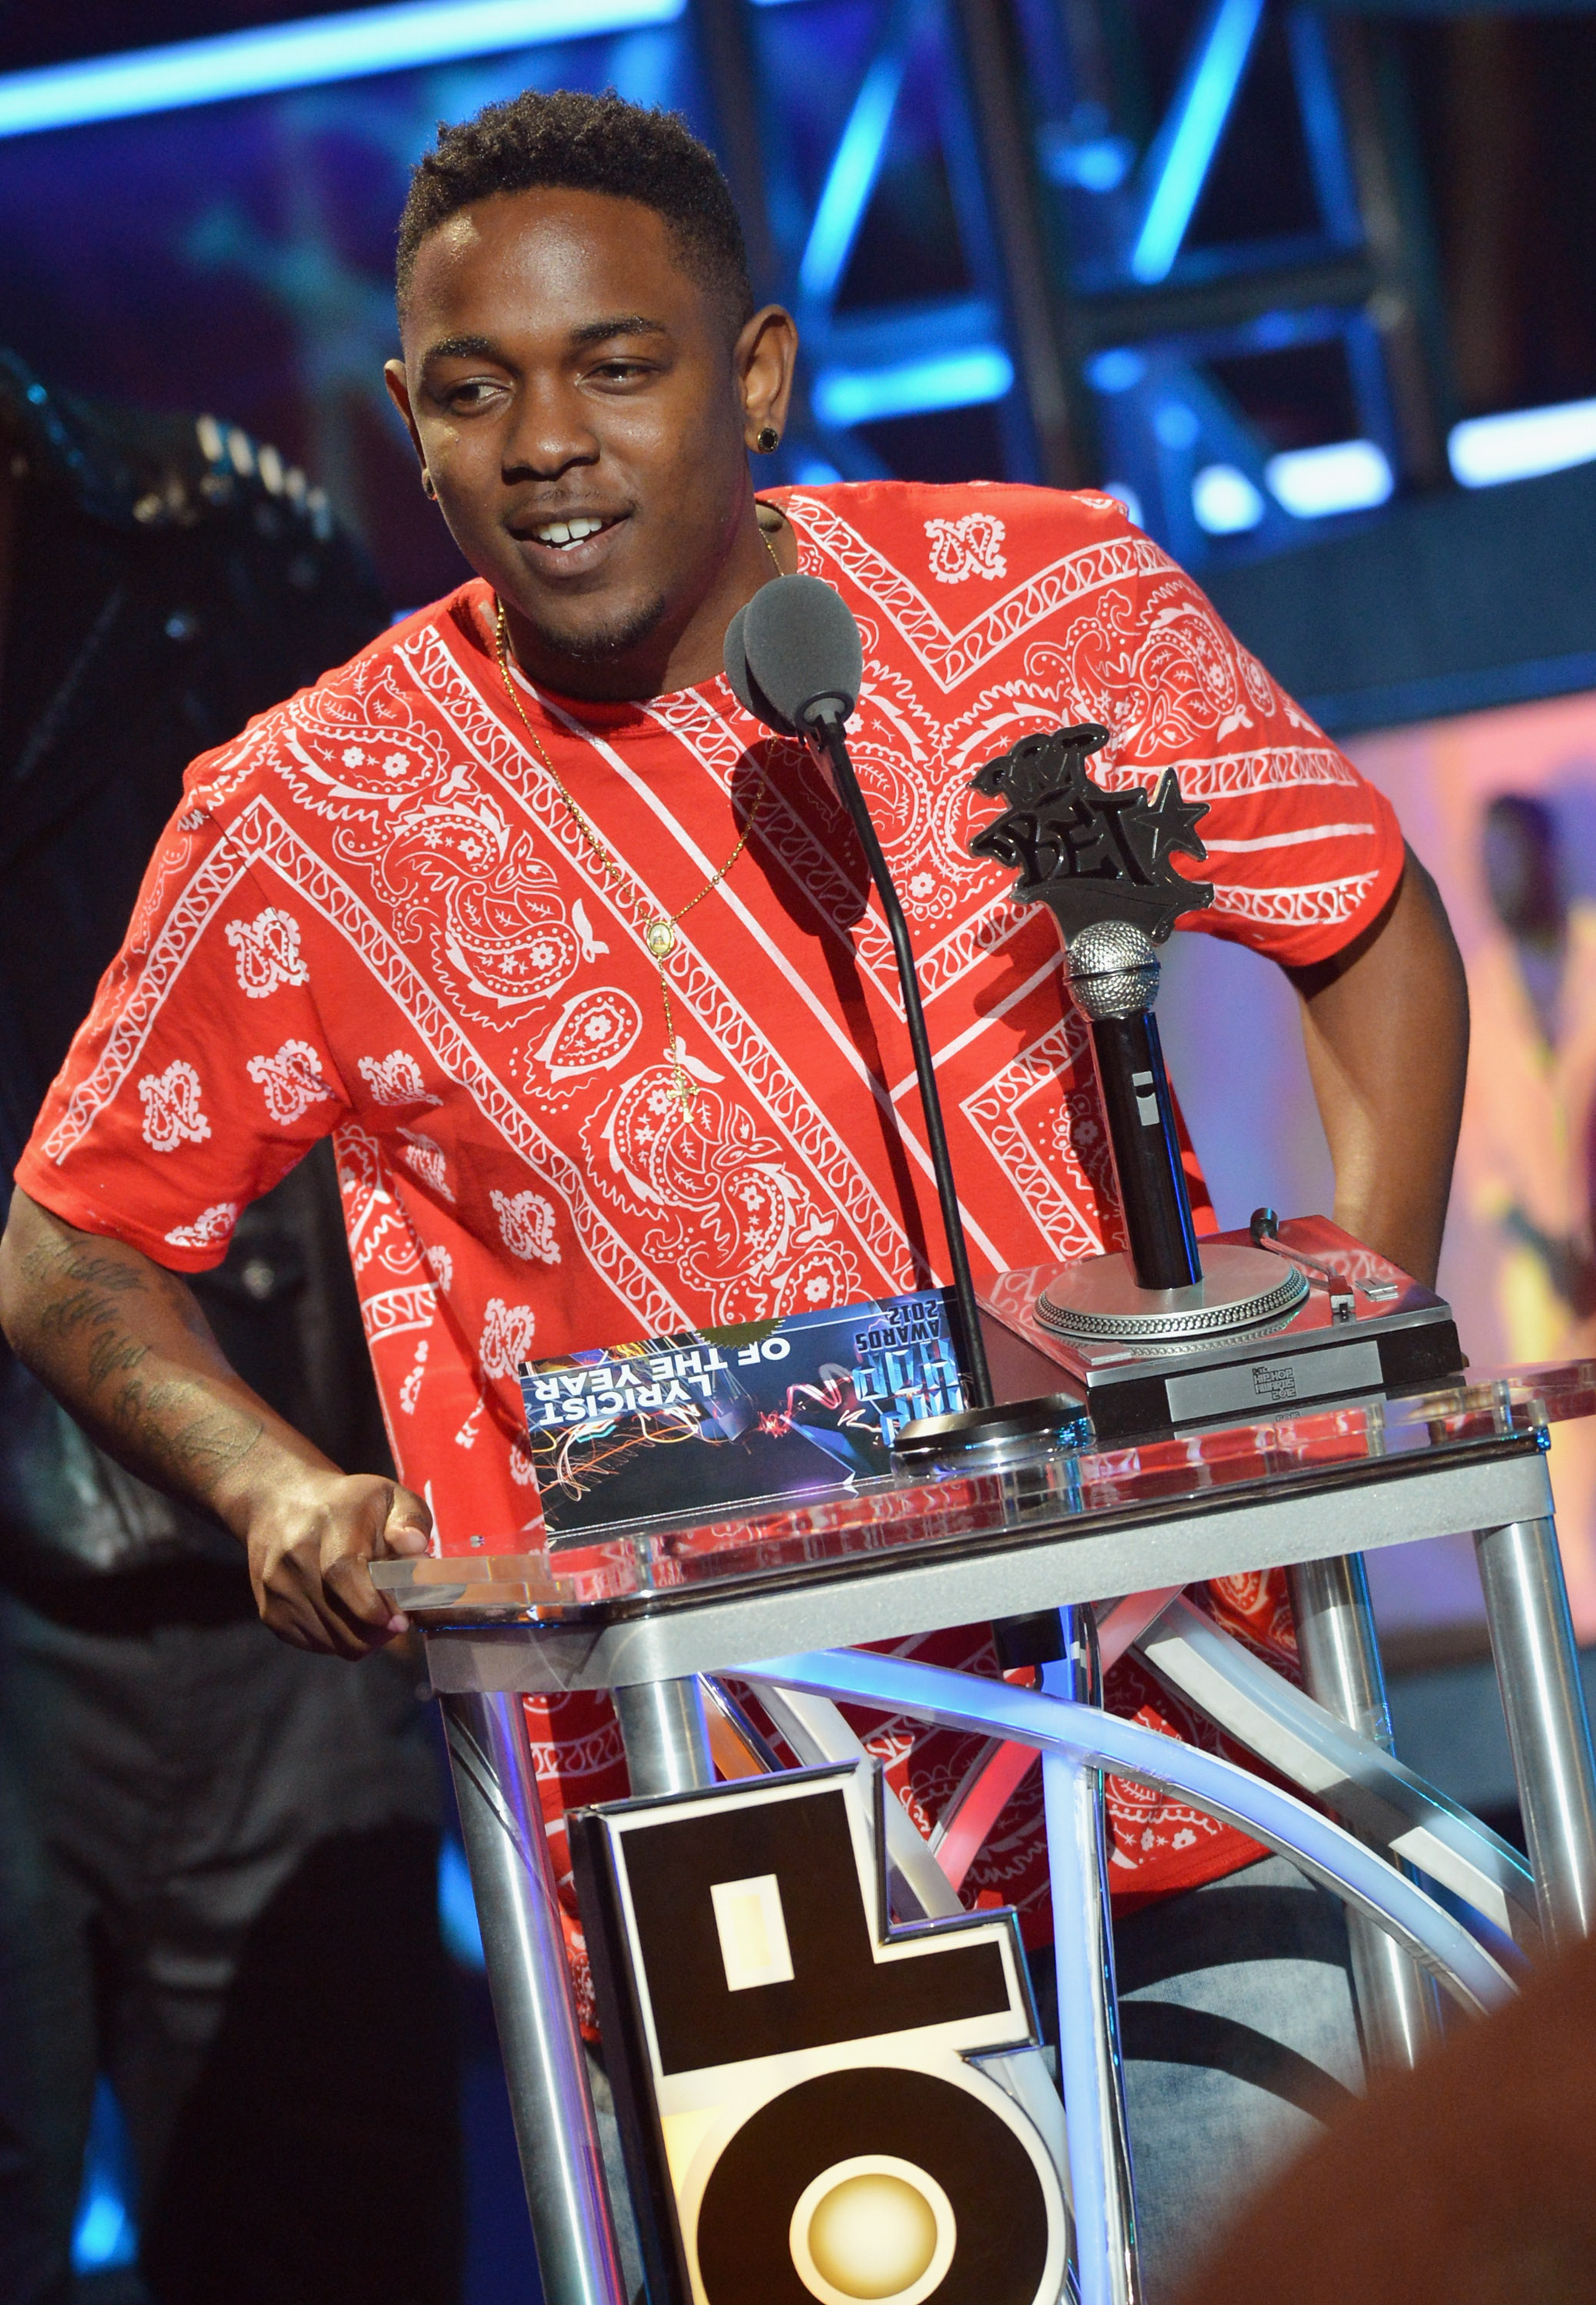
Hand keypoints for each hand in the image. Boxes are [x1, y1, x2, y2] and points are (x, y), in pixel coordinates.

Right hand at [242, 1468, 432, 1657]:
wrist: (280, 1504)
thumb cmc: (348, 1504)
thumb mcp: (388, 1496)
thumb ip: (411, 1520)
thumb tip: (415, 1547)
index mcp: (329, 1522)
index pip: (343, 1572)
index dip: (372, 1604)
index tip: (400, 1621)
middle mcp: (294, 1556)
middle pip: (340, 1617)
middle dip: (378, 1630)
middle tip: (396, 1617)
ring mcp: (276, 1587)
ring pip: (331, 1640)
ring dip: (362, 1636)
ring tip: (372, 1610)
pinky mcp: (268, 1611)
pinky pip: (315, 1644)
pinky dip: (339, 1637)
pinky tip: (346, 1611)